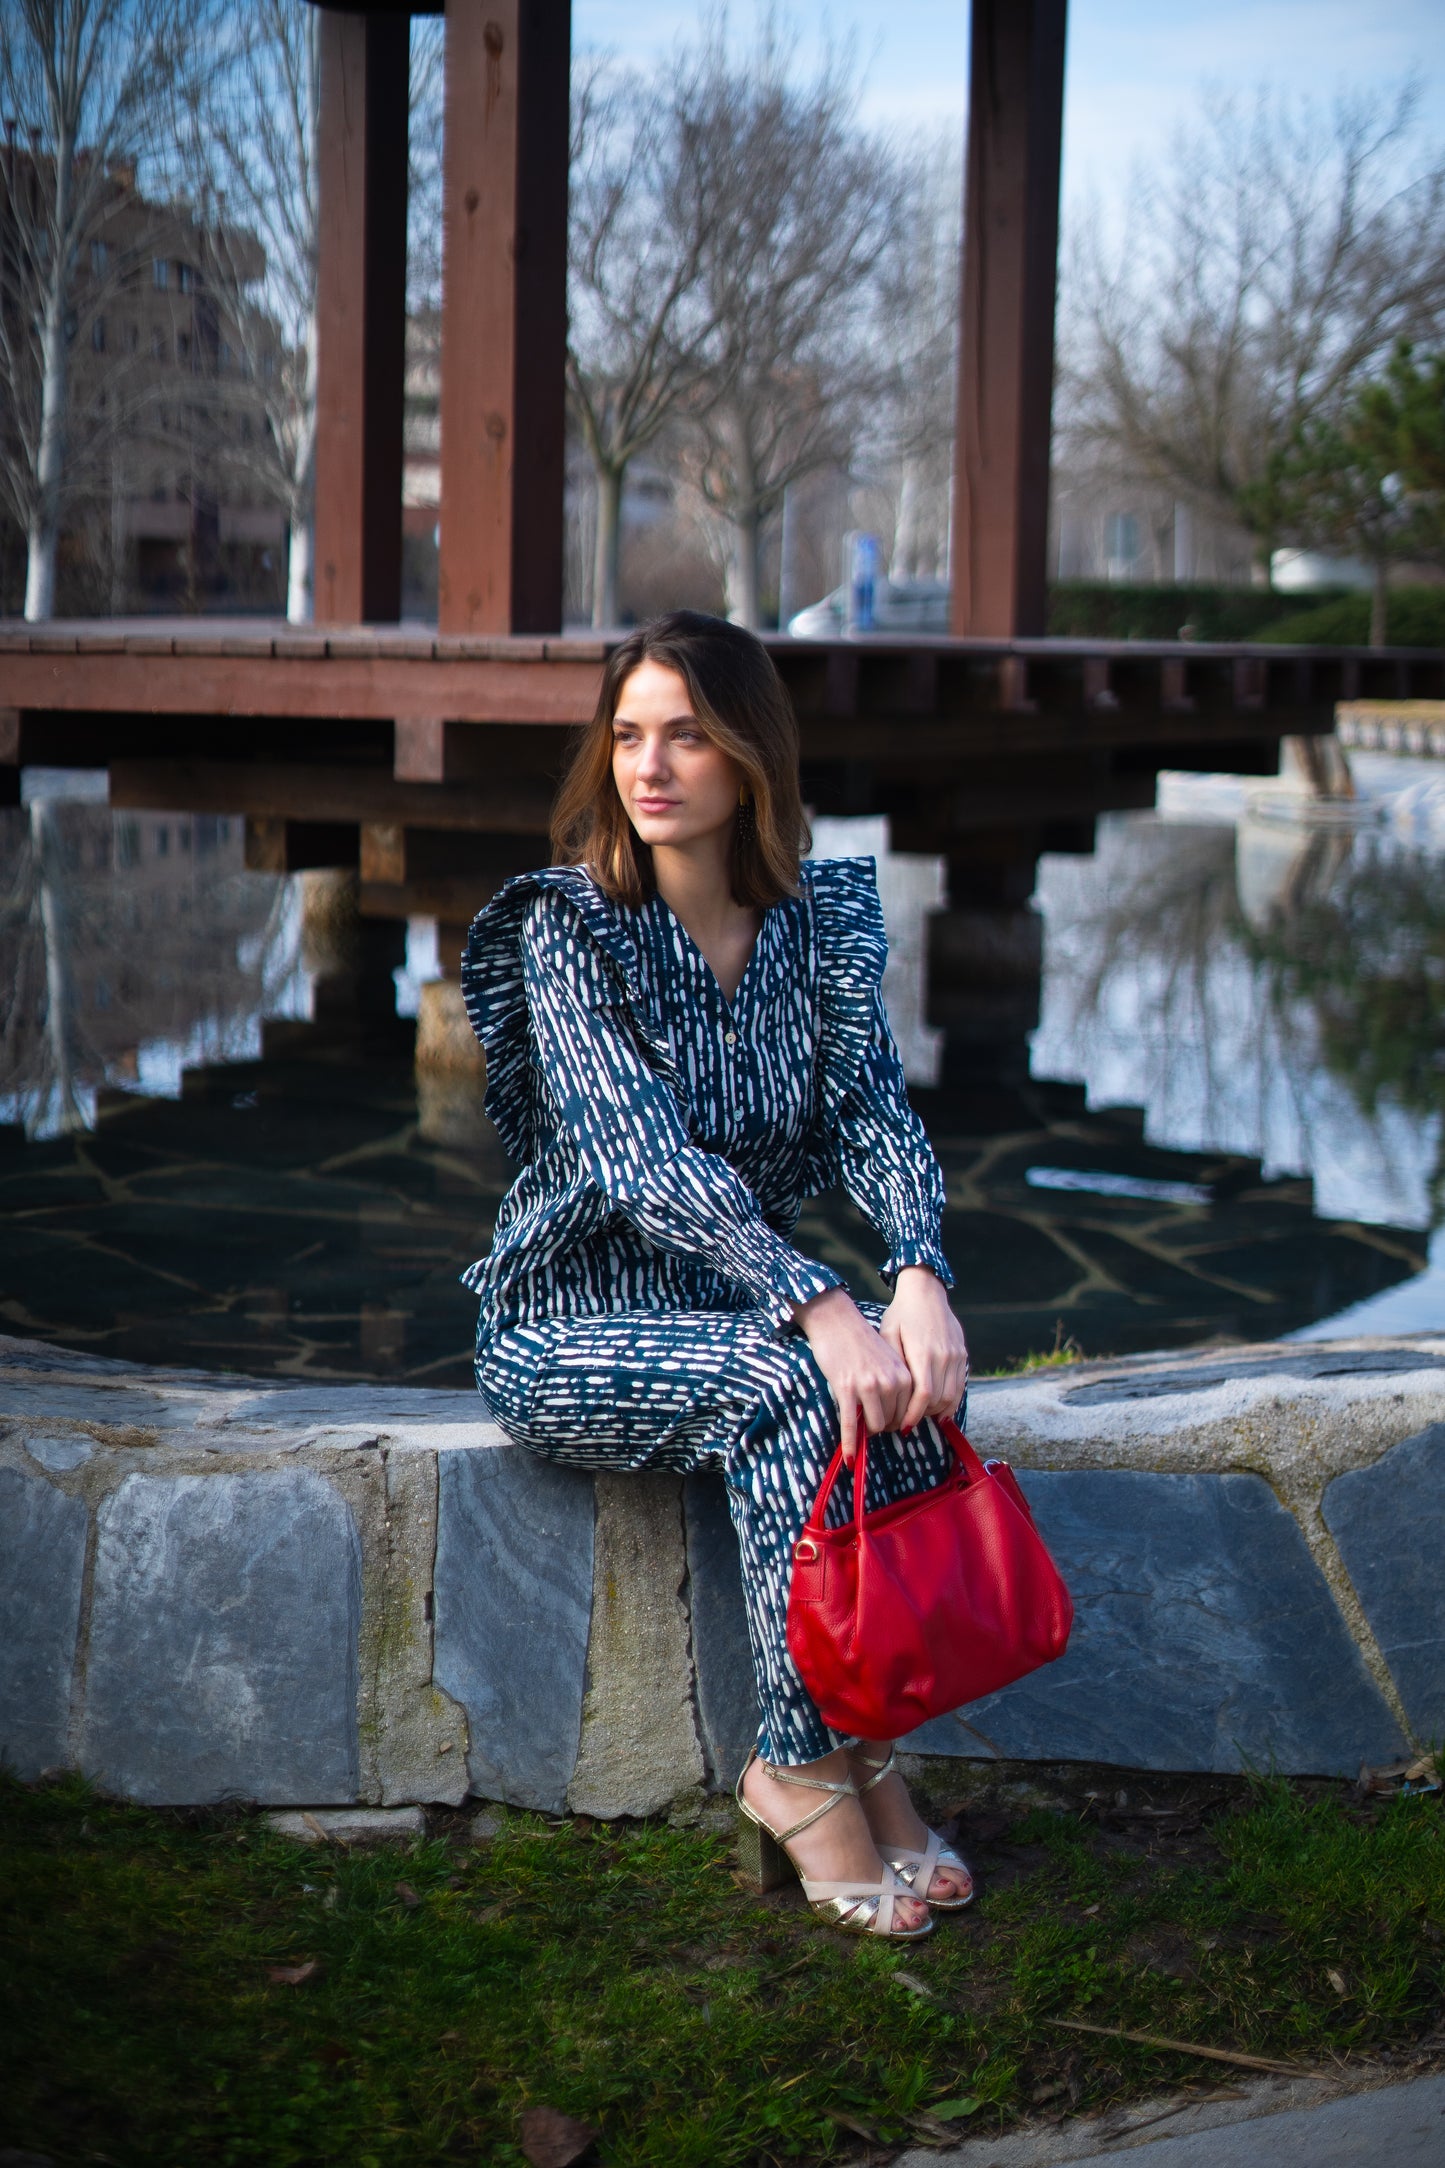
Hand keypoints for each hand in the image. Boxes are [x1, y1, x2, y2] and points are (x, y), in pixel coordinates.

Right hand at [791, 1286, 911, 1461]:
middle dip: (879, 1425)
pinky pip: (851, 1425)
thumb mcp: (888, 1360)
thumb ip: (896, 1385)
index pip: (906, 1414)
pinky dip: (850, 1443)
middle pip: (891, 1422)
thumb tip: (897, 1417)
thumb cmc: (860, 1340)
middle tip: (867, 1420)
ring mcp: (869, 1386)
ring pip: (874, 1426)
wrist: (836, 1320)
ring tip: (858, 1425)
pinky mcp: (847, 1389)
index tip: (884, 1421)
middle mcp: (891, 1382)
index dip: (894, 1421)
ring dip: (866, 1432)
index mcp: (904, 1375)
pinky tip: (848, 1458)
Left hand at [878, 1267, 969, 1434]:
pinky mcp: (962, 1354)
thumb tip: (888, 1395)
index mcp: (923, 1351)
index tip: (902, 1426)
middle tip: (907, 1423)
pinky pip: (960, 1385)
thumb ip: (892, 1363)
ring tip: (920, 1415)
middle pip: (939, 1399)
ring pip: (952, 1395)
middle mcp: (943, 1355)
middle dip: (923, 1415)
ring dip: (937, 1410)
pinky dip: (952, 1401)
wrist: (926, 1291)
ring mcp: (956, 1355)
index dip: (914, 1414)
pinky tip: (939, 1409)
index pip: (923, 1394)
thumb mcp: (888, 1334)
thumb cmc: (901, 1314)